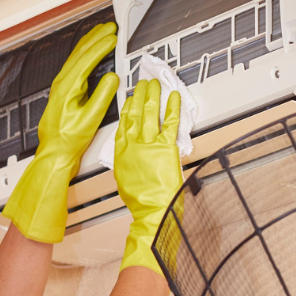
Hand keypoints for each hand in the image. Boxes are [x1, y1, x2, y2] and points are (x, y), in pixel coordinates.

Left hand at [2, 23, 118, 242]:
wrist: (55, 153)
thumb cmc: (69, 140)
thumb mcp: (90, 119)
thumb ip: (102, 96)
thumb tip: (112, 78)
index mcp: (67, 87)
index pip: (86, 60)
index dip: (101, 46)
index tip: (113, 37)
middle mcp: (62, 83)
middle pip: (80, 53)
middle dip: (95, 38)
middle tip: (109, 27)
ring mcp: (61, 86)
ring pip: (76, 57)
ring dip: (89, 43)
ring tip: (101, 33)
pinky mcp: (64, 91)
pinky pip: (75, 66)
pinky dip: (85, 55)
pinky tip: (90, 53)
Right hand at [114, 79, 183, 273]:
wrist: (152, 211)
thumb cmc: (140, 202)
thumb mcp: (125, 180)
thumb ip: (127, 163)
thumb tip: (131, 156)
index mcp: (121, 153)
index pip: (123, 124)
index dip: (127, 108)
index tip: (129, 99)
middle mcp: (133, 145)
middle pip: (135, 113)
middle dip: (139, 96)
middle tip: (143, 84)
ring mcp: (149, 144)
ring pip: (150, 113)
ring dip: (153, 96)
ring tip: (155, 84)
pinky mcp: (166, 146)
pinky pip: (170, 121)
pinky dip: (172, 107)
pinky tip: (174, 96)